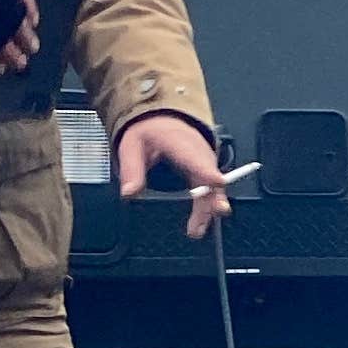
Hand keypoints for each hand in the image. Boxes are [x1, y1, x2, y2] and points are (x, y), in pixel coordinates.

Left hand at [116, 112, 230, 238]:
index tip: (216, 181)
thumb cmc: (149, 130)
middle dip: (214, 194)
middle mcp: (197, 150)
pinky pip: (210, 189)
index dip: (207, 169)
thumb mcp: (131, 144)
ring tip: (197, 229)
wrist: (160, 118)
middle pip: (210, 174)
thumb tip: (129, 193)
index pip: (194, 156)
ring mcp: (204, 160)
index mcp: (178, 140)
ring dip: (208, 208)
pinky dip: (206, 206)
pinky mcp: (205, 170)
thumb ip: (131, 169)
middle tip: (217, 210)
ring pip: (212, 185)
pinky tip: (200, 223)